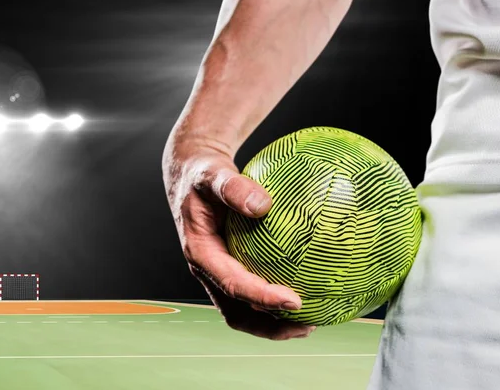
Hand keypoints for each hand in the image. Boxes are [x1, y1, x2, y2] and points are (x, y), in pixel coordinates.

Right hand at [163, 146, 314, 339]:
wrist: (190, 175)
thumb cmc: (201, 174)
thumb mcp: (211, 174)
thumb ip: (232, 187)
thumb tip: (262, 205)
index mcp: (201, 253)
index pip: (232, 284)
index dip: (262, 298)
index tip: (295, 301)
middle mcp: (208, 269)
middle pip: (236, 312)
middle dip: (270, 326)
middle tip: (307, 325)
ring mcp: (218, 271)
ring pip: (243, 310)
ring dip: (273, 323)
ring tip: (310, 323)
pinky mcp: (229, 266)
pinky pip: (251, 291)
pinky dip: (273, 302)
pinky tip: (303, 290)